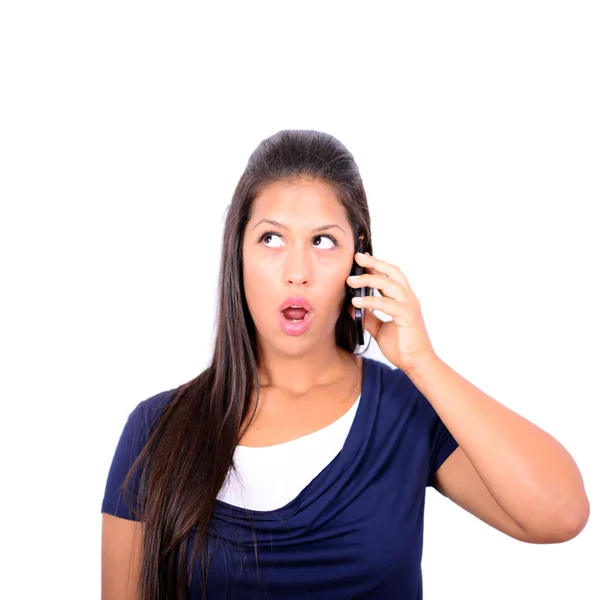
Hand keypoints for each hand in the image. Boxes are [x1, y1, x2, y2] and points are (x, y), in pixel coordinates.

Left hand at [346, 252, 436, 373]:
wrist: (417, 364)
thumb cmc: (402, 347)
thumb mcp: (380, 329)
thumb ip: (369, 317)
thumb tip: (353, 307)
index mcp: (403, 299)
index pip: (390, 276)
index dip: (376, 265)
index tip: (361, 259)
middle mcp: (408, 298)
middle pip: (392, 272)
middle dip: (374, 263)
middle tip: (357, 257)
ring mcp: (409, 306)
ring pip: (389, 284)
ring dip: (368, 280)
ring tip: (350, 280)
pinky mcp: (407, 316)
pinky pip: (386, 304)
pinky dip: (370, 301)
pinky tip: (357, 302)